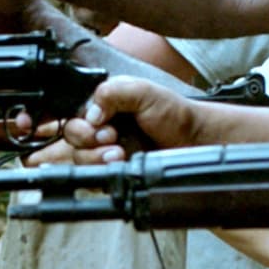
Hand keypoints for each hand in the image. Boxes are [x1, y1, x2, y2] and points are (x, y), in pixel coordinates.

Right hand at [61, 78, 204, 161]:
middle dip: (87, 140)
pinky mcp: (114, 170)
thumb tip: (91, 113)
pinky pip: (94, 176)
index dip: (82, 123)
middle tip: (112, 138)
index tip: (101, 125)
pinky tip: (120, 164)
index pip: (75, 114)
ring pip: (80, 158)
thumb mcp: (144, 92)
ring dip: (95, 157)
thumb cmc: (175, 114)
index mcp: (105, 105)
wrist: (195, 142)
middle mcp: (103, 127)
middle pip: (72, 137)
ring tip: (118, 153)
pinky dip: (102, 172)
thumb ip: (113, 93)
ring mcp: (107, 151)